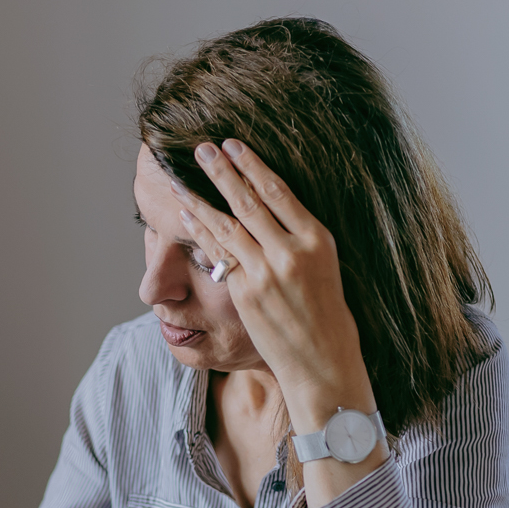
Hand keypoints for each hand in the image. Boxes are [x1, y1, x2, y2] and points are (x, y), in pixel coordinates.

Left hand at [172, 139, 374, 431]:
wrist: (323, 361)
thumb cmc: (326, 315)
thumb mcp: (326, 266)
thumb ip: (299, 238)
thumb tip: (266, 208)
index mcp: (317, 239)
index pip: (278, 191)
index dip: (251, 165)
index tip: (233, 146)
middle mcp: (292, 251)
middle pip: (249, 201)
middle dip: (222, 172)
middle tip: (202, 149)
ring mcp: (266, 272)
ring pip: (227, 226)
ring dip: (201, 199)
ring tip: (182, 179)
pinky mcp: (246, 292)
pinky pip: (219, 255)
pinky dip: (202, 232)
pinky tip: (188, 216)